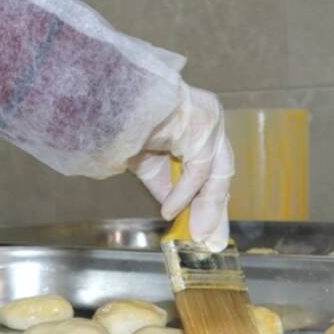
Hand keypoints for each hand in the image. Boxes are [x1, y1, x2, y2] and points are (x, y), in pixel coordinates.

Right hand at [129, 85, 232, 251]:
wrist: (112, 97)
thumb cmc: (126, 120)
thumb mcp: (149, 160)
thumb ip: (166, 184)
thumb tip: (175, 211)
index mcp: (200, 122)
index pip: (213, 166)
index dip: (211, 198)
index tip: (209, 225)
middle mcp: (210, 118)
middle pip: (221, 170)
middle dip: (216, 207)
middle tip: (211, 237)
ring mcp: (209, 120)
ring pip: (216, 171)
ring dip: (207, 206)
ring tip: (199, 232)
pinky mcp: (203, 123)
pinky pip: (198, 168)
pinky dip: (184, 192)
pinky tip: (171, 209)